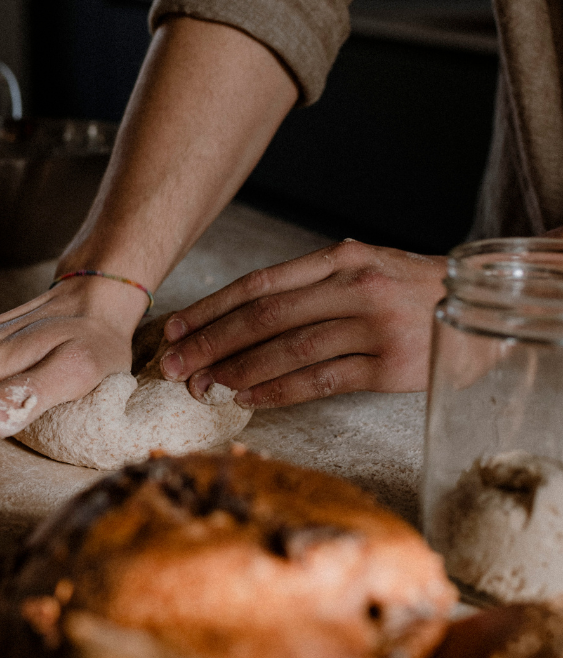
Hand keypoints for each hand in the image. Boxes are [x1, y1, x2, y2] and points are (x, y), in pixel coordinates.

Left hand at [159, 239, 446, 408]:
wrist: (484, 306)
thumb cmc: (410, 290)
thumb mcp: (363, 269)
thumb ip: (311, 286)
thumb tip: (240, 319)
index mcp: (340, 258)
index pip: (259, 284)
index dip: (210, 308)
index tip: (173, 329)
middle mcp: (353, 286)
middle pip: (264, 318)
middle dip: (210, 343)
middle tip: (174, 366)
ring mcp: (373, 326)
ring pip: (287, 350)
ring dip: (237, 371)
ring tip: (202, 387)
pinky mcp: (389, 366)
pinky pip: (320, 381)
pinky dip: (278, 391)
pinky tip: (247, 399)